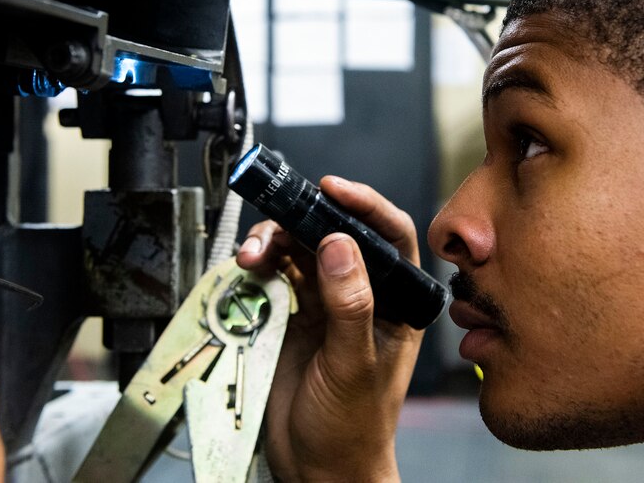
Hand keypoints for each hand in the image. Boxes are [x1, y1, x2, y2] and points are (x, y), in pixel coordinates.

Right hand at [237, 176, 423, 482]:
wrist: (316, 470)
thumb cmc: (352, 429)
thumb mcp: (353, 365)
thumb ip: (350, 306)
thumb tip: (341, 244)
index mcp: (395, 303)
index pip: (390, 237)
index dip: (365, 206)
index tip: (333, 189)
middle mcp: (361, 296)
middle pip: (335, 235)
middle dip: (304, 221)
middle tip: (278, 219)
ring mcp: (323, 305)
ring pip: (299, 250)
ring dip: (274, 243)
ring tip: (253, 255)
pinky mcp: (290, 317)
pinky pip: (274, 276)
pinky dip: (259, 266)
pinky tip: (248, 269)